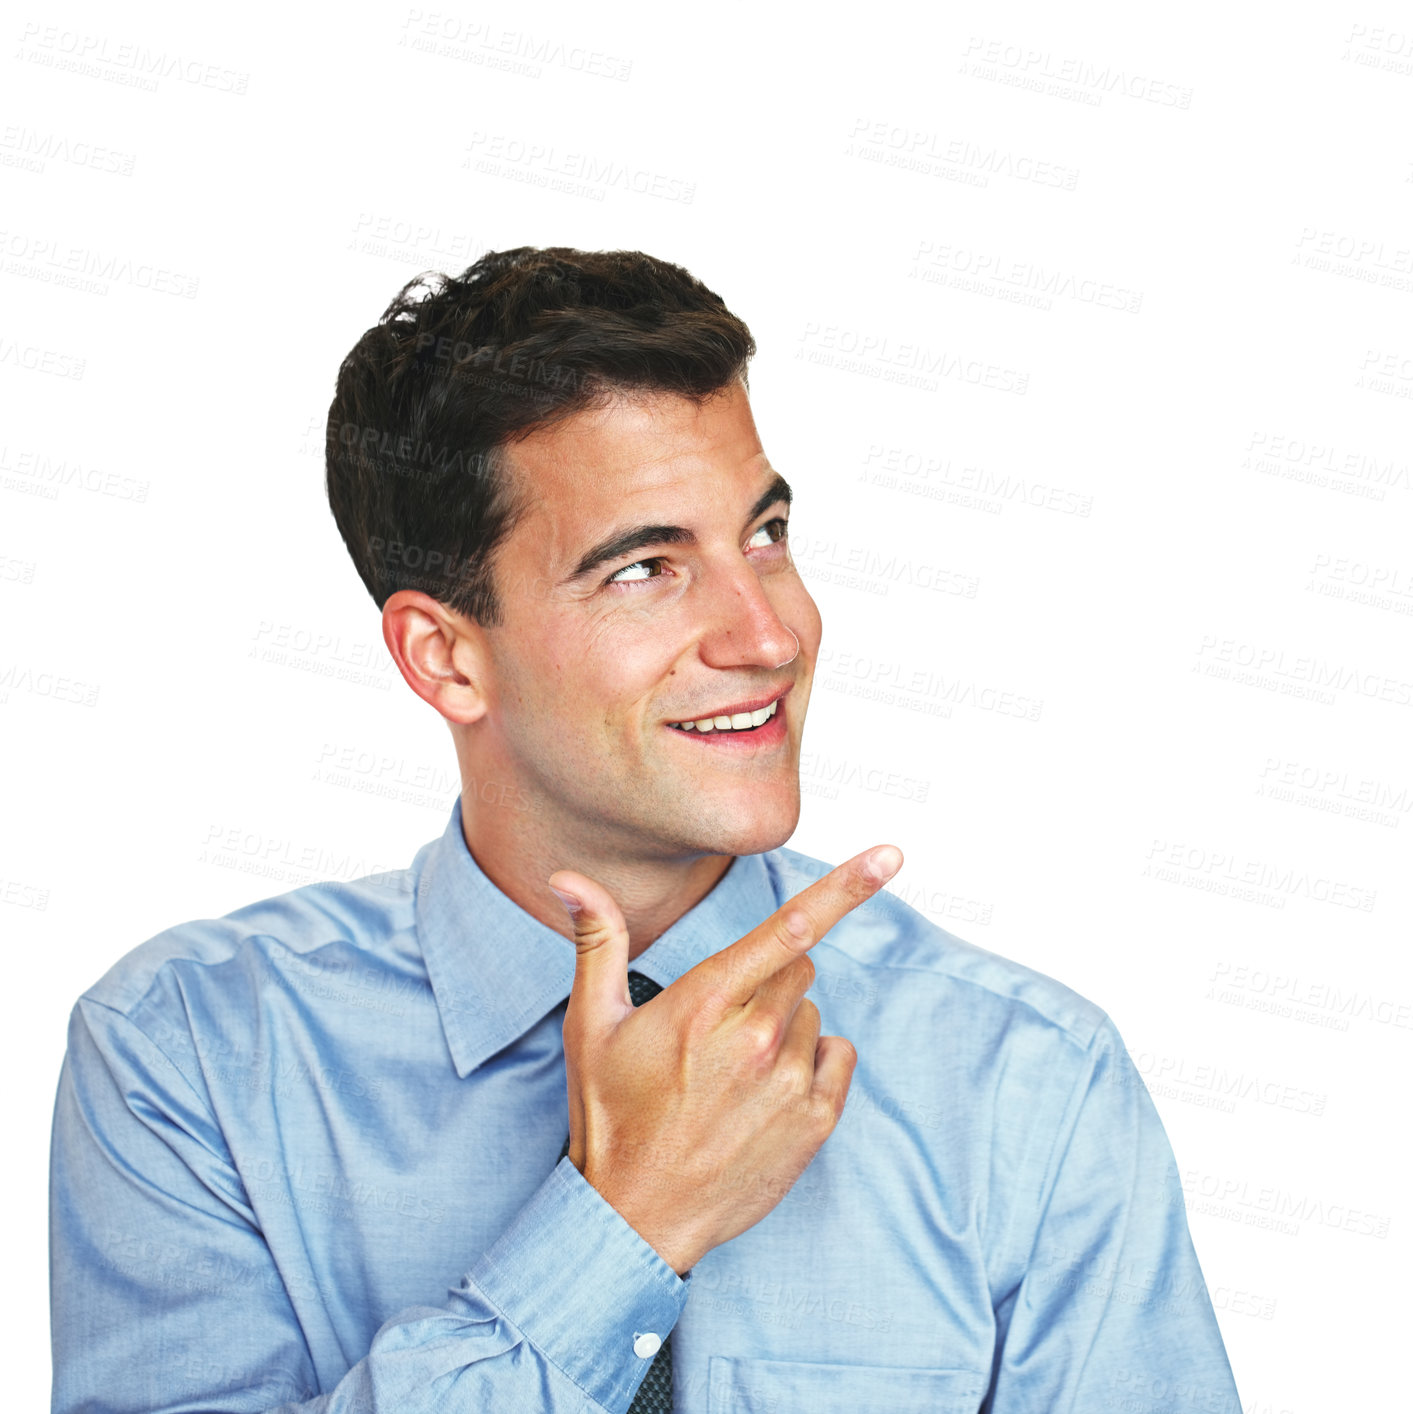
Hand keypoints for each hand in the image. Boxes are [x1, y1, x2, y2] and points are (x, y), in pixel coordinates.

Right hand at [549, 844, 902, 1274]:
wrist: (636, 1218)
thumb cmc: (610, 1116)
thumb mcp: (592, 1024)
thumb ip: (597, 941)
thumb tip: (568, 878)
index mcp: (705, 1004)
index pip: (788, 928)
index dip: (846, 887)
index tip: (890, 854)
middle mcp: (756, 1039)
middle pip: (798, 965)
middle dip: (767, 977)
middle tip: (719, 1023)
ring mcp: (790, 1083)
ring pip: (813, 1011)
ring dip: (785, 1023)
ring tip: (733, 1067)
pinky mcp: (815, 1122)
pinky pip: (838, 1055)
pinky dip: (812, 1061)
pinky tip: (767, 1089)